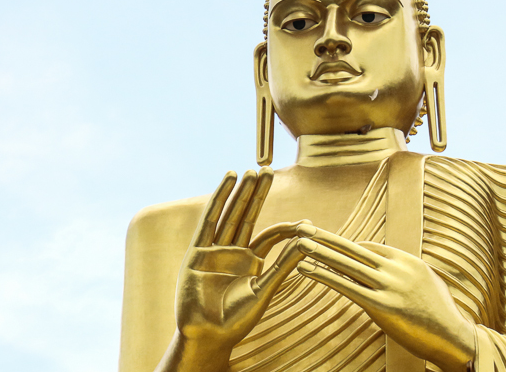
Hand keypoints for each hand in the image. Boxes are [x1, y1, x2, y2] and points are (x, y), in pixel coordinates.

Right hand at [157, 168, 306, 371]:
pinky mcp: (198, 250)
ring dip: (240, 192)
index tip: (306, 222)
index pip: (270, 236)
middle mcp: (233, 252)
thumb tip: (307, 241)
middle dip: (257, 194)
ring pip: (230, 214)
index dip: (287, 227)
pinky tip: (229, 180)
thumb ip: (283, 264)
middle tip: (269, 170)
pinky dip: (219, 198)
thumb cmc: (237, 320)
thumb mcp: (265, 290)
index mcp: (251, 263)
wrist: (209, 335)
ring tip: (250, 171)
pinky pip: (210, 219)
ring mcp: (215, 250)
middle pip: (247, 216)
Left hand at [295, 226, 475, 371]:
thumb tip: (387, 267)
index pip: (368, 248)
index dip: (344, 246)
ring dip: (320, 252)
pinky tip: (307, 269)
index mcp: (407, 261)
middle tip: (302, 226)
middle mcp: (397, 269)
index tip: (324, 241)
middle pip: (353, 249)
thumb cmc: (440, 315)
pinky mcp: (382, 306)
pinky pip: (347, 286)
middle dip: (325, 237)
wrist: (455, 338)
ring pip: (347, 264)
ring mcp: (390, 287)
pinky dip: (324, 276)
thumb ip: (404, 272)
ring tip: (298, 243)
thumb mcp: (425, 283)